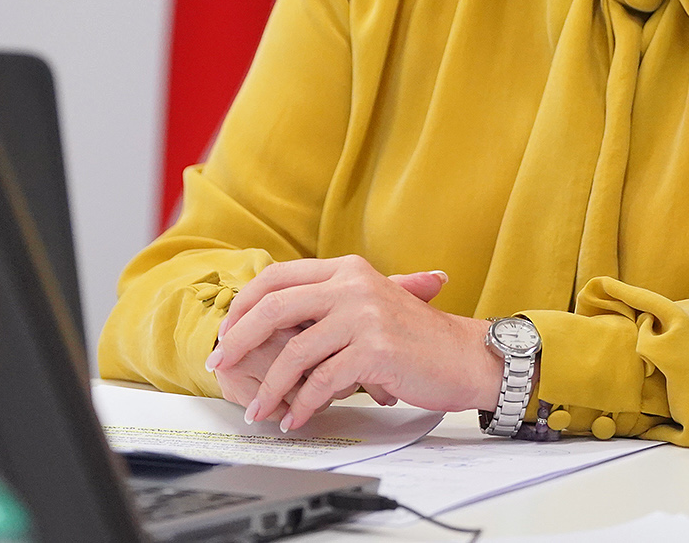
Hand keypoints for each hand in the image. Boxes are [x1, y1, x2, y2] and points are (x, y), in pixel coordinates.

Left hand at [208, 255, 503, 431]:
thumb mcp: (369, 305)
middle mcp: (352, 285)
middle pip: (274, 308)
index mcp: (346, 269)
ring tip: (259, 410)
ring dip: (270, 388)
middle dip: (239, 340)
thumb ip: (328, 306)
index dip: (244, 306)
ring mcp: (364, 316)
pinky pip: (323, 383)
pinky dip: (303, 406)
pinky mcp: (375, 350)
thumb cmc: (417, 339)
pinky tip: (296, 419)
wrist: (468, 356)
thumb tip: (270, 322)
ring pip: (295, 353)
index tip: (227, 333)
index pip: (277, 278)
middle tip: (220, 363)